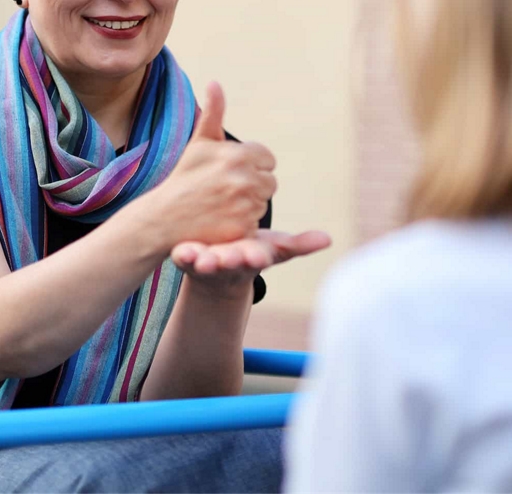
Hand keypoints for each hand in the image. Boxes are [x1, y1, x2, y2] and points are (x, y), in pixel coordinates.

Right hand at [127, 82, 276, 248]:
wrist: (164, 217)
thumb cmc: (184, 177)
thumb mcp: (199, 143)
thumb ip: (213, 112)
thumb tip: (215, 83)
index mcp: (238, 155)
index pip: (267, 159)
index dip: (250, 165)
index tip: (228, 172)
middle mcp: (244, 179)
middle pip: (269, 181)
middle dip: (251, 185)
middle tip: (223, 190)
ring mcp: (244, 205)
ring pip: (263, 202)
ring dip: (248, 204)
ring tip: (221, 204)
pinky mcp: (243, 228)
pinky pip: (257, 222)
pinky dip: (243, 223)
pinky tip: (223, 220)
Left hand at [170, 229, 331, 296]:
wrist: (217, 272)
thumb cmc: (250, 253)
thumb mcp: (275, 248)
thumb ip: (299, 245)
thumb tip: (329, 239)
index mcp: (252, 258)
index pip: (257, 258)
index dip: (256, 257)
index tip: (257, 256)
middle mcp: (230, 262)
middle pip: (232, 262)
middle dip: (231, 261)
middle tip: (230, 257)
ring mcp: (207, 263)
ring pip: (206, 264)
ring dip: (205, 262)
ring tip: (205, 259)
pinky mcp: (186, 259)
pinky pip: (183, 258)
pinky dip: (184, 257)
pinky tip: (183, 251)